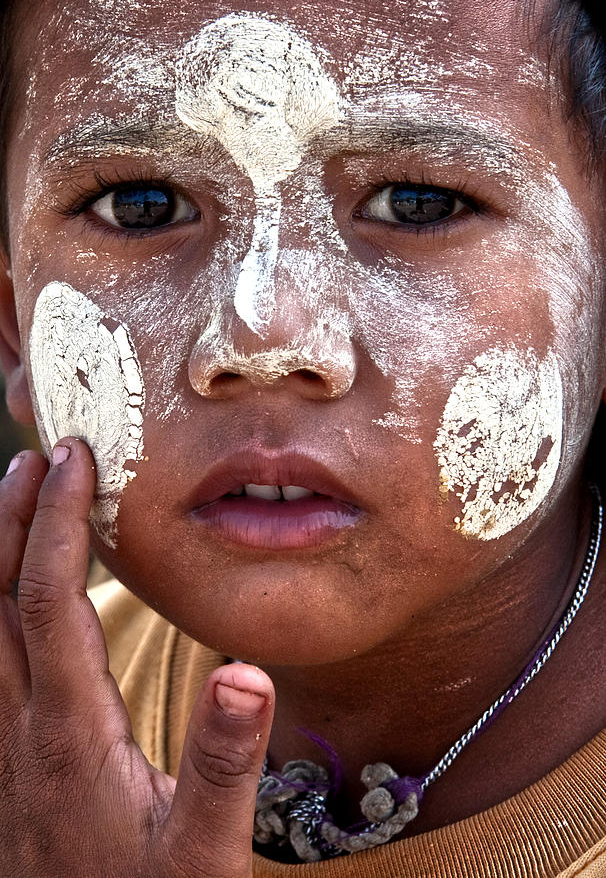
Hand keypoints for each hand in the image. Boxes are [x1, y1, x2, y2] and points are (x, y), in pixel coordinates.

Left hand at [0, 438, 274, 877]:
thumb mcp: (201, 852)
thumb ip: (223, 765)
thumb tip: (245, 673)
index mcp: (67, 731)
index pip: (49, 602)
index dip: (57, 524)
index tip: (73, 463)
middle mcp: (20, 727)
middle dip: (12, 520)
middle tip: (33, 459)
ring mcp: (6, 745)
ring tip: (17, 503)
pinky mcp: (11, 761)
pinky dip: (0, 606)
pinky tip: (17, 599)